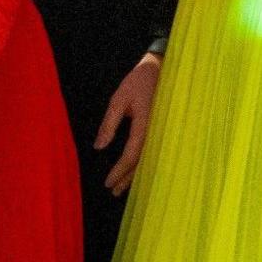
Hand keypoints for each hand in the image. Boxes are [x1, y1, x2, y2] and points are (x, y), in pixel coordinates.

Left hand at [95, 52, 159, 195]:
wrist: (160, 69)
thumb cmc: (138, 83)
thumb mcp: (119, 100)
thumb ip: (109, 123)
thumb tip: (99, 147)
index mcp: (145, 126)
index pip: (131, 155)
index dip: (119, 171)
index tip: (108, 182)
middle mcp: (156, 133)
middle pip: (141, 163)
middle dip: (127, 179)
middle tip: (114, 192)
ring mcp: (161, 133)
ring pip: (149, 160)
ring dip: (136, 175)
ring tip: (123, 189)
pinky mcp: (162, 131)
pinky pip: (153, 152)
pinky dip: (143, 164)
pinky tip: (136, 171)